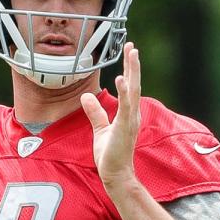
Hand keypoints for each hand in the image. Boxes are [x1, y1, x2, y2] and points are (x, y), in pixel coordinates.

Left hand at [80, 42, 140, 194]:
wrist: (115, 174)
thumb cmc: (110, 155)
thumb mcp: (100, 129)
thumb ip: (95, 112)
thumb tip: (86, 96)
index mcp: (128, 113)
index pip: (129, 86)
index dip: (129, 69)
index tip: (129, 52)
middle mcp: (132, 113)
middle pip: (134, 83)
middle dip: (133, 64)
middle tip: (131, 45)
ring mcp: (130, 120)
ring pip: (133, 90)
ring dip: (133, 71)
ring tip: (132, 53)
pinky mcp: (124, 127)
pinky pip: (126, 106)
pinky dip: (124, 92)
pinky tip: (122, 79)